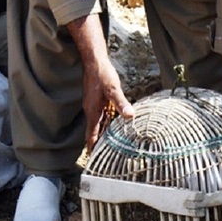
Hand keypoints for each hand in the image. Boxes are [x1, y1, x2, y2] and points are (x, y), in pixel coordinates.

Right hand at [66, 13, 133, 151]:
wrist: (94, 60)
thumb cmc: (102, 74)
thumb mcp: (114, 89)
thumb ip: (122, 103)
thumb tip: (130, 116)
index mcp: (93, 111)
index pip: (91, 135)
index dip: (92, 148)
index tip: (93, 160)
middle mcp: (91, 111)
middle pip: (95, 132)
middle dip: (100, 144)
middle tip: (106, 157)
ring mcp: (94, 106)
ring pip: (99, 124)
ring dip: (104, 134)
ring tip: (112, 145)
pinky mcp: (97, 101)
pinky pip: (102, 116)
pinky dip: (107, 123)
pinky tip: (115, 125)